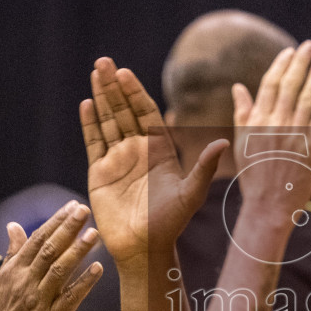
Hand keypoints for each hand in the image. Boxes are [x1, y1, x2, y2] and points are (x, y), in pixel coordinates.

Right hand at [0, 203, 103, 310]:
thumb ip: (11, 256)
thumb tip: (14, 226)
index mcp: (12, 273)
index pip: (36, 240)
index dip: (55, 221)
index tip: (71, 207)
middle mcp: (24, 284)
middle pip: (50, 249)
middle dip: (69, 227)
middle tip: (85, 209)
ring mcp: (38, 302)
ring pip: (60, 269)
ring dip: (79, 250)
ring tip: (96, 234)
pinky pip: (70, 298)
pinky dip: (85, 282)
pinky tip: (99, 268)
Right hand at [81, 58, 226, 265]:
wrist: (144, 248)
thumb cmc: (171, 223)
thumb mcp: (191, 194)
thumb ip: (205, 168)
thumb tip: (223, 143)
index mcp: (159, 150)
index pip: (145, 113)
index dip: (135, 93)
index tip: (126, 73)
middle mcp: (138, 150)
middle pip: (124, 110)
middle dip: (115, 87)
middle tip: (105, 62)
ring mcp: (118, 159)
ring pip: (108, 121)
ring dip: (101, 97)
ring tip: (96, 72)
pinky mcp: (100, 172)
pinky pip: (94, 142)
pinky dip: (89, 123)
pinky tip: (86, 103)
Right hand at [231, 41, 310, 220]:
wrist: (268, 206)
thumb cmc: (254, 176)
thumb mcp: (242, 143)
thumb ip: (242, 114)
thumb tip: (238, 87)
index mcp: (256, 122)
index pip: (269, 85)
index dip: (281, 66)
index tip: (289, 52)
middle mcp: (274, 124)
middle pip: (289, 85)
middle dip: (300, 62)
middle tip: (310, 45)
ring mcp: (294, 134)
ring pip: (307, 97)